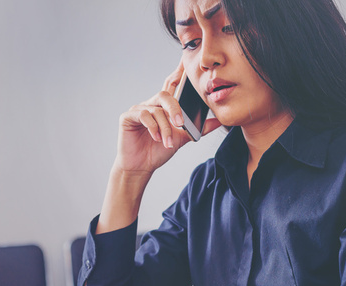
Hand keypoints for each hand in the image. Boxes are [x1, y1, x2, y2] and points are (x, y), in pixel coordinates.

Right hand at [115, 59, 220, 176]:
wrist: (141, 167)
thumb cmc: (158, 151)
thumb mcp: (182, 138)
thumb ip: (198, 129)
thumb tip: (218, 121)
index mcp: (164, 107)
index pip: (172, 84)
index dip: (179, 71)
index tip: (186, 59)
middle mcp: (151, 104)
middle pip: (165, 95)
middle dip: (175, 109)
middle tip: (180, 123)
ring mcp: (139, 109)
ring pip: (157, 110)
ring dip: (165, 128)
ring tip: (167, 142)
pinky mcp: (128, 117)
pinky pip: (143, 115)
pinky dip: (153, 127)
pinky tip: (156, 137)